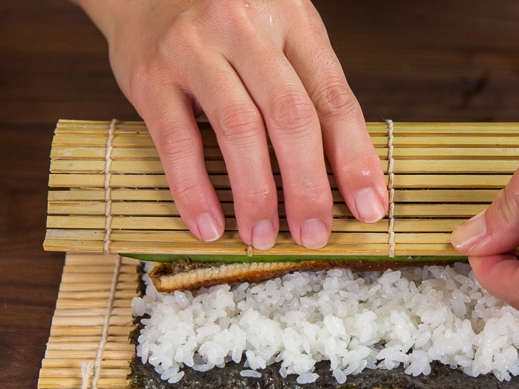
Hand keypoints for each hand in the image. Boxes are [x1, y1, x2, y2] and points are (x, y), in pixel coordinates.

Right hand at [72, 0, 387, 247]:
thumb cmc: (228, 25)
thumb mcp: (281, 37)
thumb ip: (311, 92)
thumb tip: (352, 176)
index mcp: (293, 21)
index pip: (333, 98)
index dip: (355, 159)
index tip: (368, 208)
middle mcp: (247, 28)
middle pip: (291, 116)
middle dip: (308, 185)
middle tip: (315, 235)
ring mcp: (195, 48)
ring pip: (239, 128)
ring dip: (256, 193)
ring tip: (264, 237)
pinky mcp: (150, 74)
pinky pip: (176, 140)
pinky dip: (193, 189)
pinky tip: (208, 226)